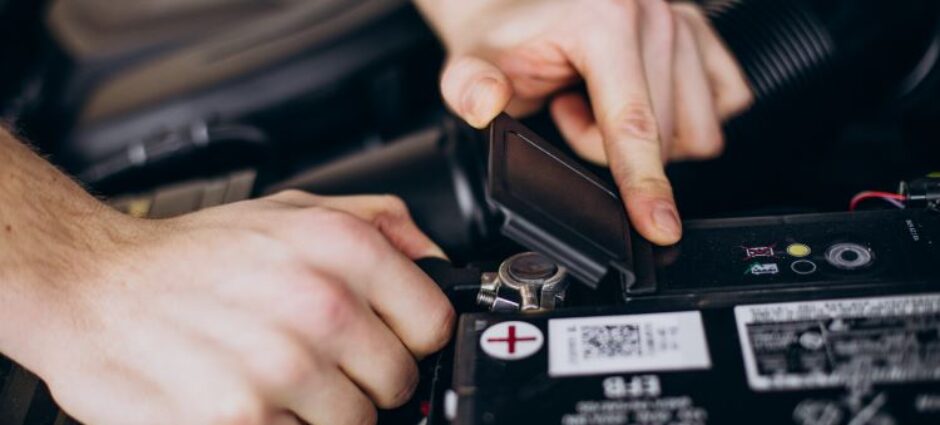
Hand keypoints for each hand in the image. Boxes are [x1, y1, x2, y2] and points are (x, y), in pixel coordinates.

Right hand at [22, 191, 453, 424]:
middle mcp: (319, 305)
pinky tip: (252, 399)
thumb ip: (381, 225)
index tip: (386, 340)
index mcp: (342, 249)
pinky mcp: (241, 419)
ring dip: (323, 410)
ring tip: (278, 378)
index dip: (411, 338)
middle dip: (365, 379)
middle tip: (318, 360)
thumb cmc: (194, 254)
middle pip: (398, 382)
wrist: (93, 286)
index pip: (434, 324)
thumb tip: (437, 262)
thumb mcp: (293, 209)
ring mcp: (282, 368)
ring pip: (356, 423)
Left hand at [419, 0, 752, 244]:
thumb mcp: (471, 63)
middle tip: (567, 112)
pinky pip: (723, 105)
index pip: (632, 124)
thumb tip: (486, 102)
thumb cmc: (505, 37)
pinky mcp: (703, 33)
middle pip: (664, 137)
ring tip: (597, 102)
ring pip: (697, 130)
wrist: (519, 5)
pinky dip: (679, 119)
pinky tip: (635, 97)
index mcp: (604, 18)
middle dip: (610, 147)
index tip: (661, 227)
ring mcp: (685, 20)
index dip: (644, 184)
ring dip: (646, 135)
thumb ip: (469, 87)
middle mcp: (654, 14)